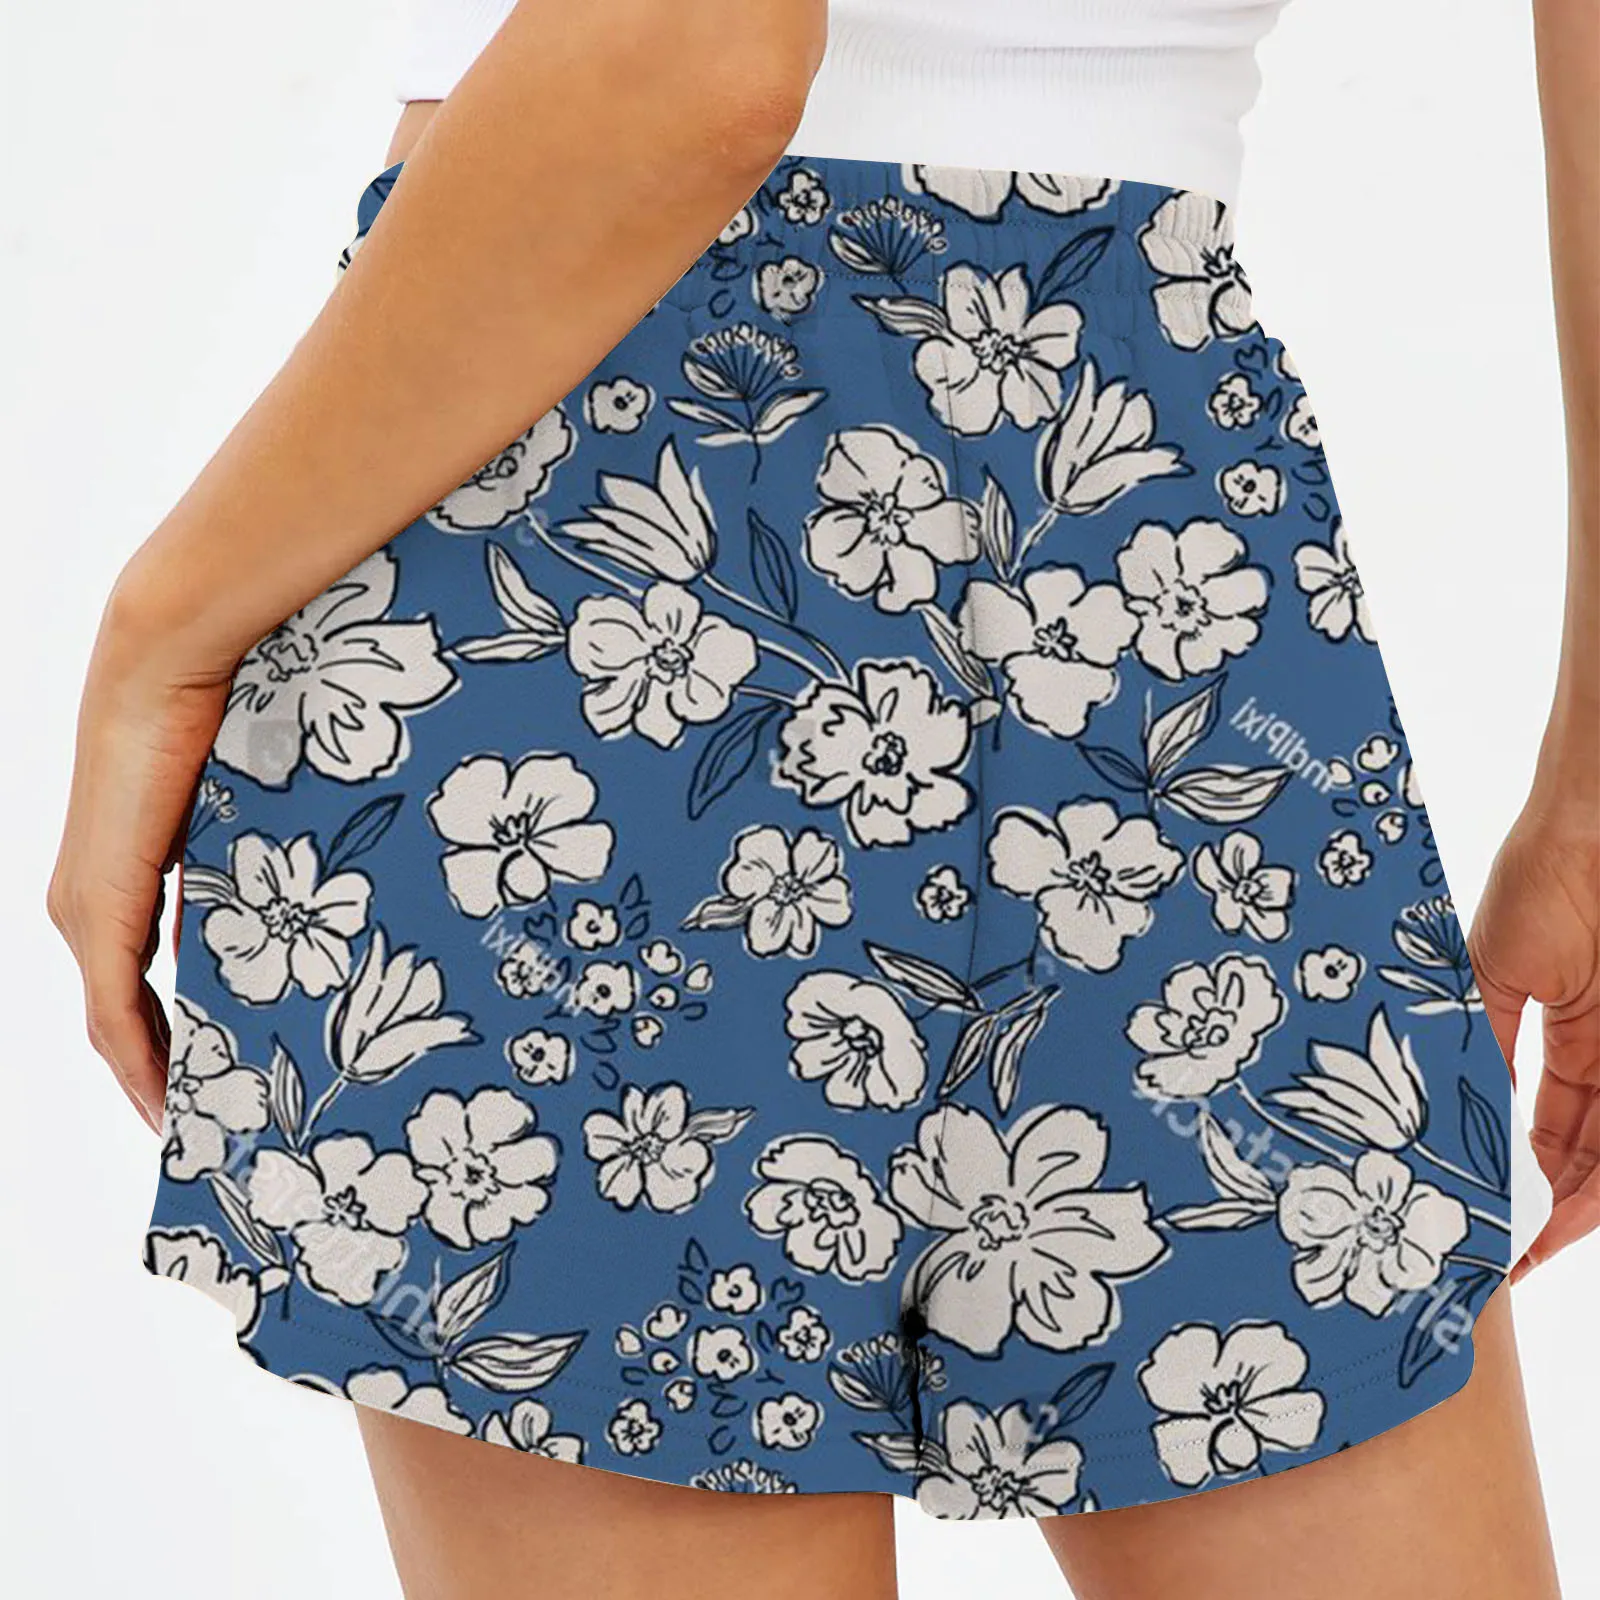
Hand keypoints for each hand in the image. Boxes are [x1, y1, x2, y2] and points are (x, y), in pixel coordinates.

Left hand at [47, 590, 231, 1131]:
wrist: (168, 660)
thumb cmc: (219, 711)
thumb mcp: (249, 808)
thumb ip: (260, 859)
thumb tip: (322, 887)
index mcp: (123, 879)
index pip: (140, 981)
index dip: (174, 1035)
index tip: (217, 1075)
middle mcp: (87, 905)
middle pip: (123, 1017)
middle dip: (170, 1072)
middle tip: (219, 1120)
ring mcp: (85, 910)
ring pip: (115, 1023)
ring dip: (157, 1076)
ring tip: (204, 1124)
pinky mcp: (97, 909)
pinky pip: (113, 1012)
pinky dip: (139, 1062)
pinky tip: (170, 1100)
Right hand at [1469, 788, 1599, 1276]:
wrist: (1595, 833)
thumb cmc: (1539, 884)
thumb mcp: (1487, 975)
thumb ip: (1480, 1044)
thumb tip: (1449, 1112)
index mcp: (1556, 1029)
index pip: (1539, 1125)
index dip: (1515, 1178)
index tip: (1483, 1224)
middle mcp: (1598, 1052)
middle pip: (1577, 1154)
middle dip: (1543, 1210)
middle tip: (1503, 1257)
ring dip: (1569, 1207)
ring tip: (1525, 1250)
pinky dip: (1594, 1178)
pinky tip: (1562, 1210)